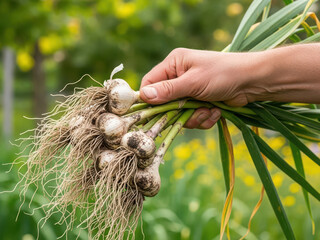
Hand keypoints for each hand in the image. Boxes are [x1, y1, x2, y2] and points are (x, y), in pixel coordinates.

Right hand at [139, 48, 263, 128]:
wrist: (252, 82)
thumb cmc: (223, 74)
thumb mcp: (193, 82)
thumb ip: (168, 90)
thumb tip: (143, 96)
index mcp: (174, 64)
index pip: (150, 82)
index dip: (149, 99)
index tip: (153, 112)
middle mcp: (179, 76)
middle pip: (164, 102)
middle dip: (179, 111)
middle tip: (192, 111)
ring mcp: (190, 90)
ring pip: (179, 113)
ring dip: (194, 117)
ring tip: (209, 110)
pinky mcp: (200, 102)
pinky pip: (193, 116)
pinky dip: (204, 118)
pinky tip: (216, 112)